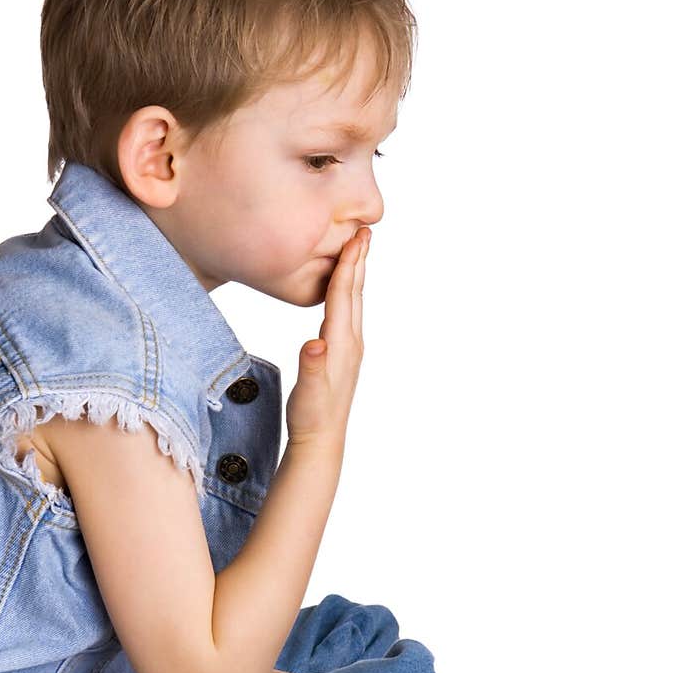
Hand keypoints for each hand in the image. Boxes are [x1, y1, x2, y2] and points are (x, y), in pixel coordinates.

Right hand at [285, 226, 369, 450]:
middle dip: (358, 261)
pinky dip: (346, 294)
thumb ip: (312, 367)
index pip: (345, 296)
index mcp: (341, 344)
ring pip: (353, 302)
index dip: (349, 265)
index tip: (357, 237)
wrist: (322, 440)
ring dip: (355, 275)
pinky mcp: (342, 354)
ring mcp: (349, 348)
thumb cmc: (312, 416)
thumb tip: (314, 344)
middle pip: (355, 293)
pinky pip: (346, 314)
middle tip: (364, 231)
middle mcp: (350, 342)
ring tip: (356, 252)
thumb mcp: (309, 393)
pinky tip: (342, 291)